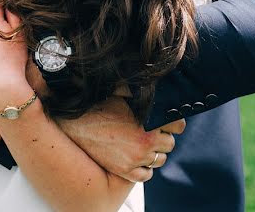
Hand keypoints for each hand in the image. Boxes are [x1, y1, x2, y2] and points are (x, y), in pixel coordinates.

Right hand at [57, 96, 183, 182]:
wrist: (76, 123)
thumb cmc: (100, 104)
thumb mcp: (124, 92)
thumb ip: (143, 90)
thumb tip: (155, 79)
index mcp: (149, 121)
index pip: (178, 125)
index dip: (173, 122)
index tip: (167, 121)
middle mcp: (146, 142)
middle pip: (170, 144)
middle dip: (163, 137)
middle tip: (152, 131)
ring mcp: (136, 159)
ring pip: (160, 160)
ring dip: (155, 152)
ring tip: (143, 144)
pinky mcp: (125, 171)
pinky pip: (146, 175)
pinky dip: (145, 168)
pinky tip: (138, 159)